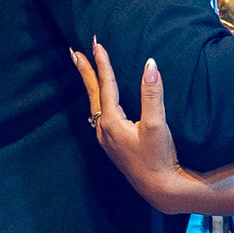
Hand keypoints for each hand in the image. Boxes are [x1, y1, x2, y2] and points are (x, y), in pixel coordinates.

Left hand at [69, 40, 203, 213]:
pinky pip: (100, 114)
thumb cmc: (158, 157)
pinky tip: (102, 101)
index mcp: (111, 122)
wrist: (159, 188)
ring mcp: (106, 139)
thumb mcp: (156, 124)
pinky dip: (98, 99)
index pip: (105, 86)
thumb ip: (152, 94)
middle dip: (85, 71)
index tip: (96, 44)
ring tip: (85, 70)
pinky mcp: (114, 145)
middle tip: (75, 52)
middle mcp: (103, 130)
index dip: (102, 63)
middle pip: (92, 94)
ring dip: (91, 85)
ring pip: (94, 105)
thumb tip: (150, 65)